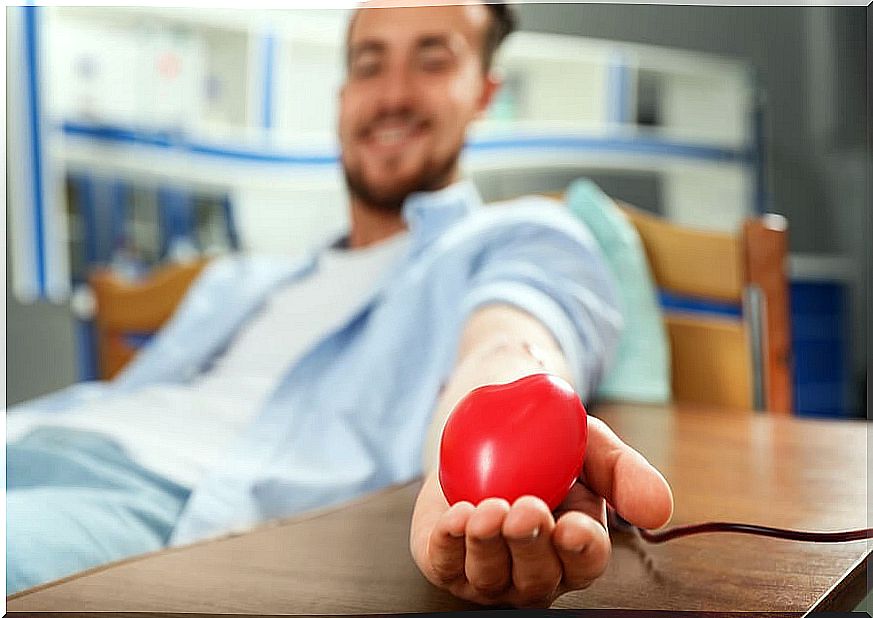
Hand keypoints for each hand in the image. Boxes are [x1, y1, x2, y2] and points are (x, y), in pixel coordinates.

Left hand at [410, 416, 673, 606]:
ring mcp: (488, 572)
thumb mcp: (590, 447)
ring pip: (490, 577)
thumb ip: (624, 473)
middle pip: (537, 577)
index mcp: (575, 546)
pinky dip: (449, 544)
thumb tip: (659, 511)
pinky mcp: (446, 561)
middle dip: (529, 546)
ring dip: (487, 546)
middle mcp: (534, 569)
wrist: (487, 427)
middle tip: (525, 509)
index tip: (574, 526)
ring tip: (487, 510)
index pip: (585, 561)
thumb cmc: (546, 445)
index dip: (581, 550)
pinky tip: (456, 517)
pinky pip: (445, 565)